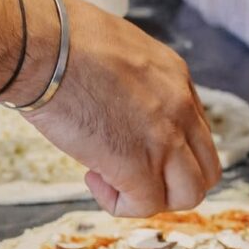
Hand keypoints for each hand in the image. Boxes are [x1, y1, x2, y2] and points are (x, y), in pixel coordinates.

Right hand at [6, 0, 221, 216]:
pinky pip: (145, 206)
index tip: (134, 146)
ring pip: (188, 195)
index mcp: (176, 78)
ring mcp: (164, 140)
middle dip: (171, 182)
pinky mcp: (137, 166)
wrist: (43, 46)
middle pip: (205, 169)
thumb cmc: (61, 41)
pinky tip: (93, 179)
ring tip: (113, 180)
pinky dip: (119, 203)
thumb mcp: (118, 51)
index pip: (197, 133)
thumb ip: (132, 81)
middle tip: (132, 174)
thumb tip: (117, 104)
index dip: (169, 151)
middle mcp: (181, 109)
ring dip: (153, 198)